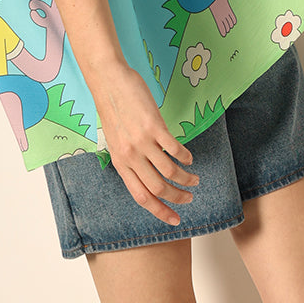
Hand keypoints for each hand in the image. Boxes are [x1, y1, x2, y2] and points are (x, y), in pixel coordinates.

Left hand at [92, 63, 198, 225]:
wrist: (109, 82)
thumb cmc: (114, 110)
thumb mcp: (116, 141)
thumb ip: (130, 159)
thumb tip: (148, 174)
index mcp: (120, 163)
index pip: (141, 196)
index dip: (159, 211)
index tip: (175, 220)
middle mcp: (130, 156)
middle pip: (158, 188)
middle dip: (177, 198)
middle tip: (189, 198)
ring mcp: (142, 142)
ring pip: (170, 171)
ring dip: (186, 179)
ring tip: (194, 179)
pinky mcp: (153, 126)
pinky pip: (175, 150)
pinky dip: (185, 158)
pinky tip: (189, 158)